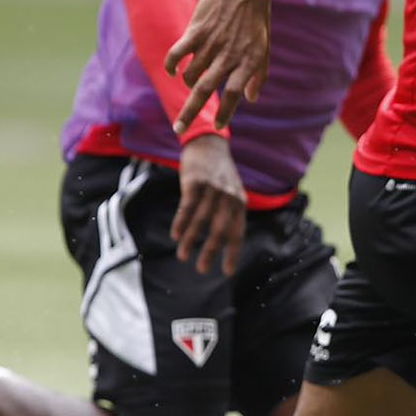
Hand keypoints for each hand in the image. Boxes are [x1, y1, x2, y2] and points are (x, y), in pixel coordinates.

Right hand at [164, 0, 274, 131]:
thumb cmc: (256, 20)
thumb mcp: (264, 49)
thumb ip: (258, 76)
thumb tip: (251, 99)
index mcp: (248, 62)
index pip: (233, 94)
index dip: (225, 112)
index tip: (217, 126)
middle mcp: (229, 55)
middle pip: (206, 90)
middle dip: (190, 113)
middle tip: (179, 130)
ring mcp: (211, 43)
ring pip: (191, 73)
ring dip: (187, 81)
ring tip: (189, 79)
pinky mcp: (197, 30)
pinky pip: (178, 53)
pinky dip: (172, 64)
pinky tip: (171, 71)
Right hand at [171, 134, 246, 274]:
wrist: (209, 144)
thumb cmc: (219, 174)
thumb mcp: (232, 191)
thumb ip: (230, 212)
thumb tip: (222, 241)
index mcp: (240, 203)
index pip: (238, 233)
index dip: (232, 253)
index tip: (226, 272)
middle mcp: (229, 197)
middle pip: (220, 230)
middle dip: (211, 252)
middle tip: (201, 270)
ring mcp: (212, 189)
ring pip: (201, 220)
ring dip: (191, 240)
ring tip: (183, 256)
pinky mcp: (196, 182)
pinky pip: (188, 206)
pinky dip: (181, 222)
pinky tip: (176, 236)